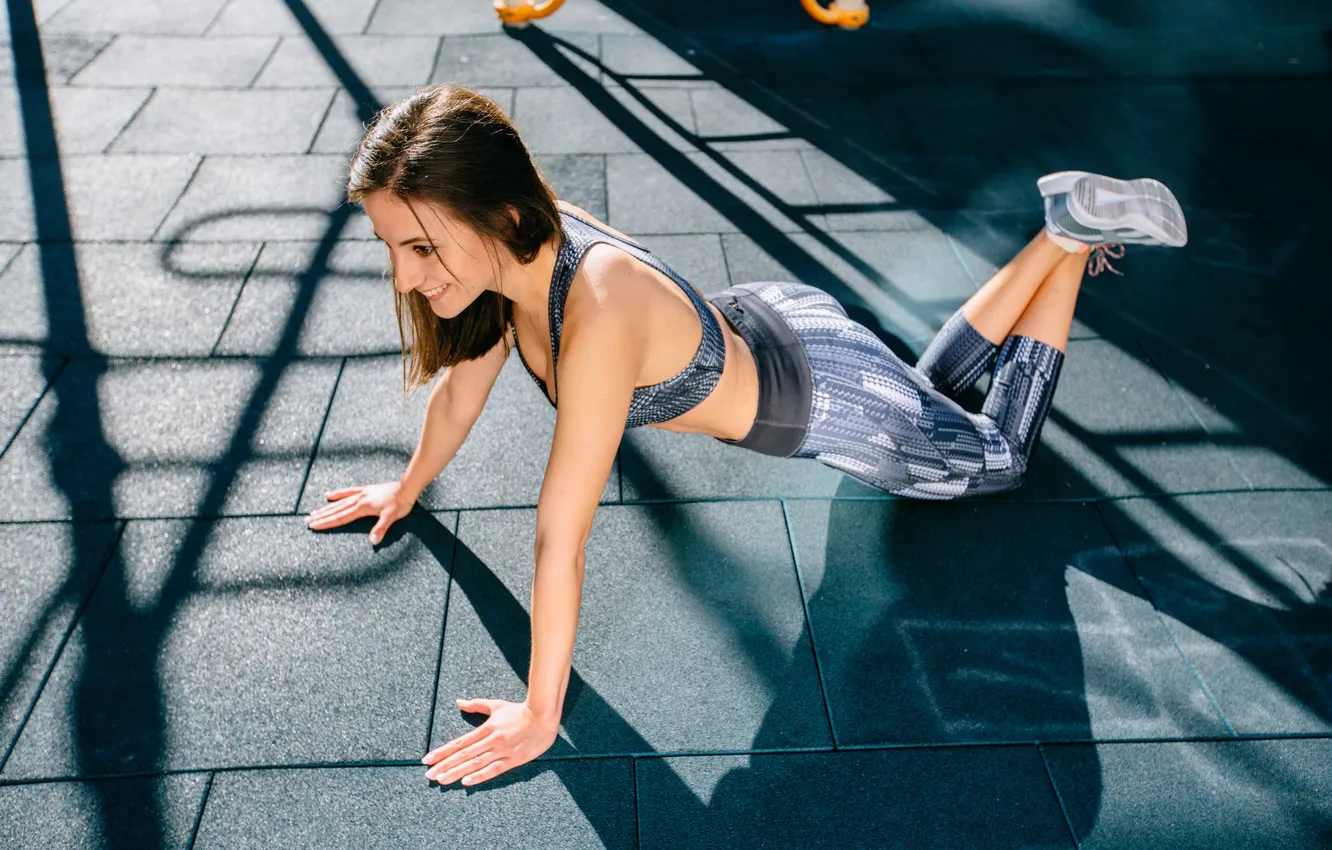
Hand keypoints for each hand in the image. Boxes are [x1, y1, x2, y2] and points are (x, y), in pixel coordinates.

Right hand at [305, 482, 414, 544]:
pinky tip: (328, 495)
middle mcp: (358, 500)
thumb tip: (373, 542)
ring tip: (314, 511)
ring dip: (326, 508)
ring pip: (339, 502)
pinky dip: (338, 494)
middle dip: (321, 516)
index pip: (340, 517)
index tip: (314, 526)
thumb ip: (381, 529)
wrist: (406, 488)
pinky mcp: (366, 490)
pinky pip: (348, 492)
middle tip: (307, 520)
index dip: (326, 523)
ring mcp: (361, 494)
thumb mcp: (391, 518)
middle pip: (336, 510)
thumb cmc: (400, 504)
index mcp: (362, 508)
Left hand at [422, 698, 558, 786]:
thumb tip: (459, 702)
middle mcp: (491, 740)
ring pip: (476, 763)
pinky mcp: (514, 759)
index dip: (442, 751)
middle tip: (428, 775)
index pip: (460, 743)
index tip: (427, 759)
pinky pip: (495, 769)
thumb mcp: (497, 706)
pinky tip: (466, 781)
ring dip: (457, 772)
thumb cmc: (519, 711)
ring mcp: (502, 750)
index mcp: (486, 728)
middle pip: (464, 755)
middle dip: (444, 765)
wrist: (544, 716)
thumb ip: (476, 705)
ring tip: (441, 779)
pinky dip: (480, 775)